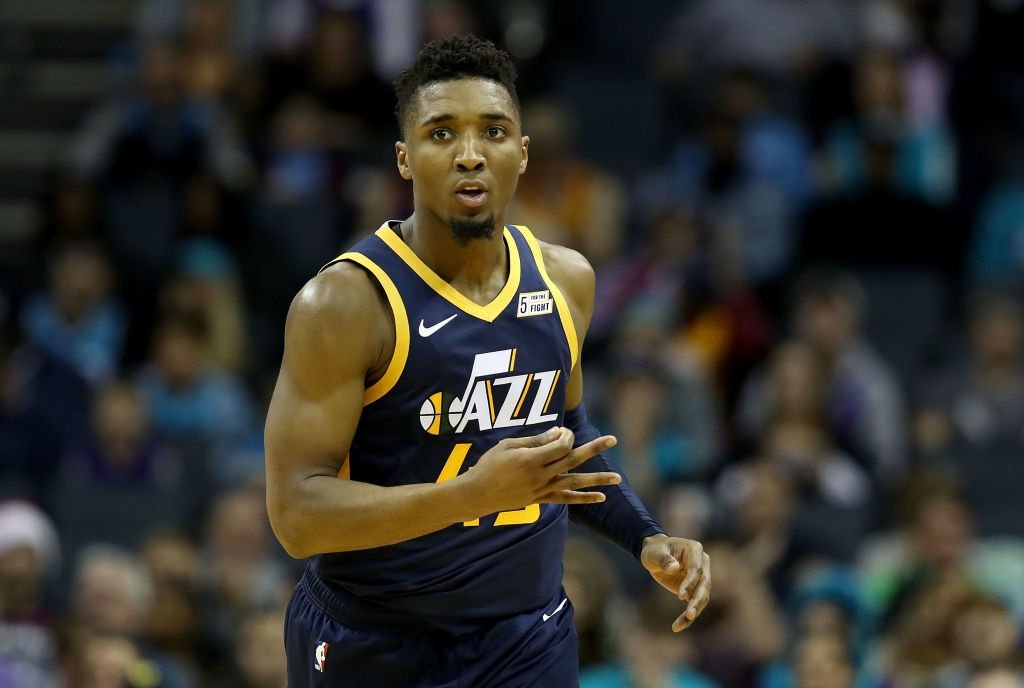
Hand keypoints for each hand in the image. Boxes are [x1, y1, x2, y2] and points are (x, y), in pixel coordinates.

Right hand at [462, 427, 620, 514]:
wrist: (477, 495)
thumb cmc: (489, 465)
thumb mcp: (508, 446)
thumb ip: (535, 441)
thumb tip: (557, 433)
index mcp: (531, 460)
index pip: (560, 445)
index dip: (565, 435)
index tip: (561, 431)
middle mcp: (541, 476)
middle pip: (573, 460)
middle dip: (594, 448)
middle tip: (613, 439)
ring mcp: (542, 489)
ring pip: (575, 482)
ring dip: (597, 479)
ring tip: (618, 478)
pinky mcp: (541, 499)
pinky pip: (567, 499)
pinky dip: (584, 498)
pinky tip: (601, 497)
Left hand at [640, 534, 709, 631]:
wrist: (655, 553)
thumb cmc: (655, 550)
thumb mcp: (655, 553)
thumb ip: (664, 560)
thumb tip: (674, 568)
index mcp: (694, 550)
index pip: (697, 569)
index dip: (690, 583)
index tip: (680, 596)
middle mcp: (702, 563)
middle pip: (704, 585)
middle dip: (697, 601)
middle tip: (689, 614)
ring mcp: (701, 577)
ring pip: (702, 597)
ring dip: (693, 612)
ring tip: (679, 625)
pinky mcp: (695, 589)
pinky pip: (694, 604)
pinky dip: (687, 617)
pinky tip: (677, 626)